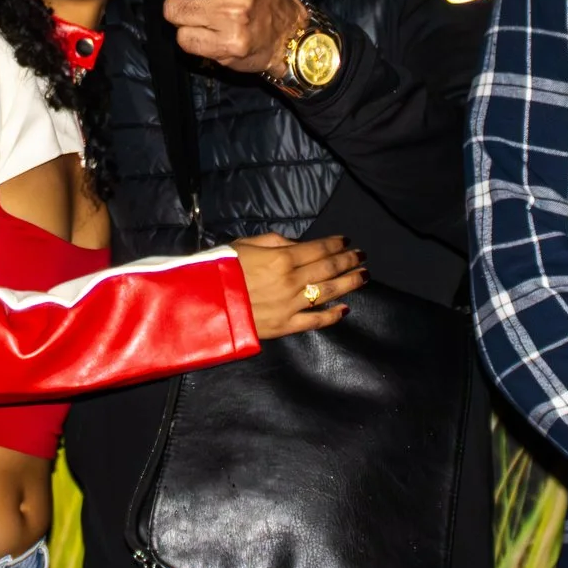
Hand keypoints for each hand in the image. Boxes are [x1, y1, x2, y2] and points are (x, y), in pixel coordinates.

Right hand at [233, 234, 364, 338]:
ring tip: (364, 276)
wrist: (202, 302)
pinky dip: (332, 315)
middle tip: (363, 256)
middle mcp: (292, 281)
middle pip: (328, 269)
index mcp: (282, 258)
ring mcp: (291, 305)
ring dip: (349, 283)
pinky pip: (315, 321)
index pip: (318, 249)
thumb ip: (275, 241)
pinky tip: (345, 309)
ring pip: (328, 293)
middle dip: (348, 261)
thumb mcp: (245, 244)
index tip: (348, 241)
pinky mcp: (286, 326)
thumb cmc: (220, 267)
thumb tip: (298, 245)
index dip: (336, 244)